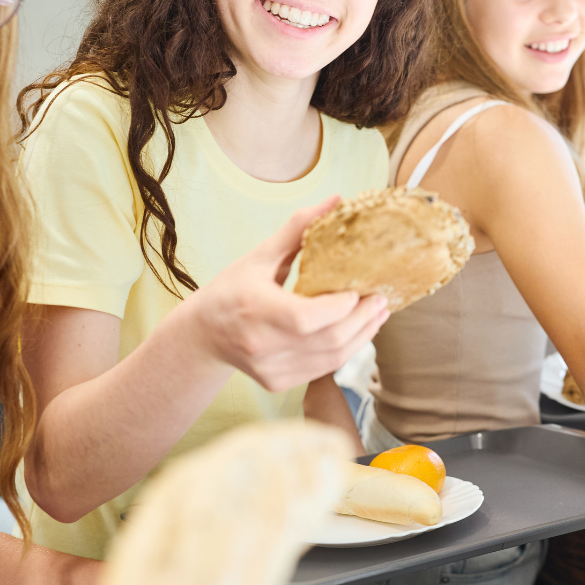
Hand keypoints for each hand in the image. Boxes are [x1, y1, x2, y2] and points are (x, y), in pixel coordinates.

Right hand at [189, 198, 390, 391]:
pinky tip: (357, 332)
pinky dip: (345, 351)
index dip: (339, 308)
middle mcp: (261, 345)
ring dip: (361, 337)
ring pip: (331, 360)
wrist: (204, 335)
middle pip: (327, 341)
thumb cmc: (231, 290)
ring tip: (377, 314)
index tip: (360, 290)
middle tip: (381, 300)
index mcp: (254, 309)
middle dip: (362, 320)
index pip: (306, 318)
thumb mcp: (259, 256)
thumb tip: (336, 201)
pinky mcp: (277, 383)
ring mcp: (270, 369)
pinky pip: (322, 370)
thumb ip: (298, 229)